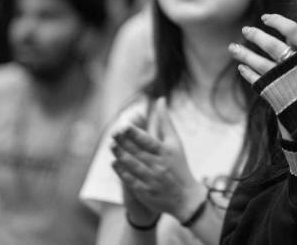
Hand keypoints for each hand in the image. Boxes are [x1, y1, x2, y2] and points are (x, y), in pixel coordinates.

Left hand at [111, 99, 206, 221]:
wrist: (186, 197)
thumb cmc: (179, 165)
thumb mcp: (175, 142)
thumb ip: (165, 121)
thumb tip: (160, 99)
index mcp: (166, 152)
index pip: (148, 141)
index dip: (135, 134)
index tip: (124, 126)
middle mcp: (159, 165)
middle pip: (138, 152)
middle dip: (124, 142)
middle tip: (113, 132)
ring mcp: (152, 179)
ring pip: (133, 165)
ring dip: (121, 155)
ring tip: (111, 146)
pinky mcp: (145, 192)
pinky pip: (131, 180)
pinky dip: (122, 172)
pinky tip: (114, 163)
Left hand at [229, 14, 296, 139]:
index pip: (292, 30)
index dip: (277, 21)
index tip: (265, 17)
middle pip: (272, 46)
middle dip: (256, 36)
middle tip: (245, 29)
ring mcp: (286, 81)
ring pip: (261, 64)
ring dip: (244, 54)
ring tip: (232, 47)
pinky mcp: (277, 95)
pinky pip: (258, 82)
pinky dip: (249, 74)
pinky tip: (241, 68)